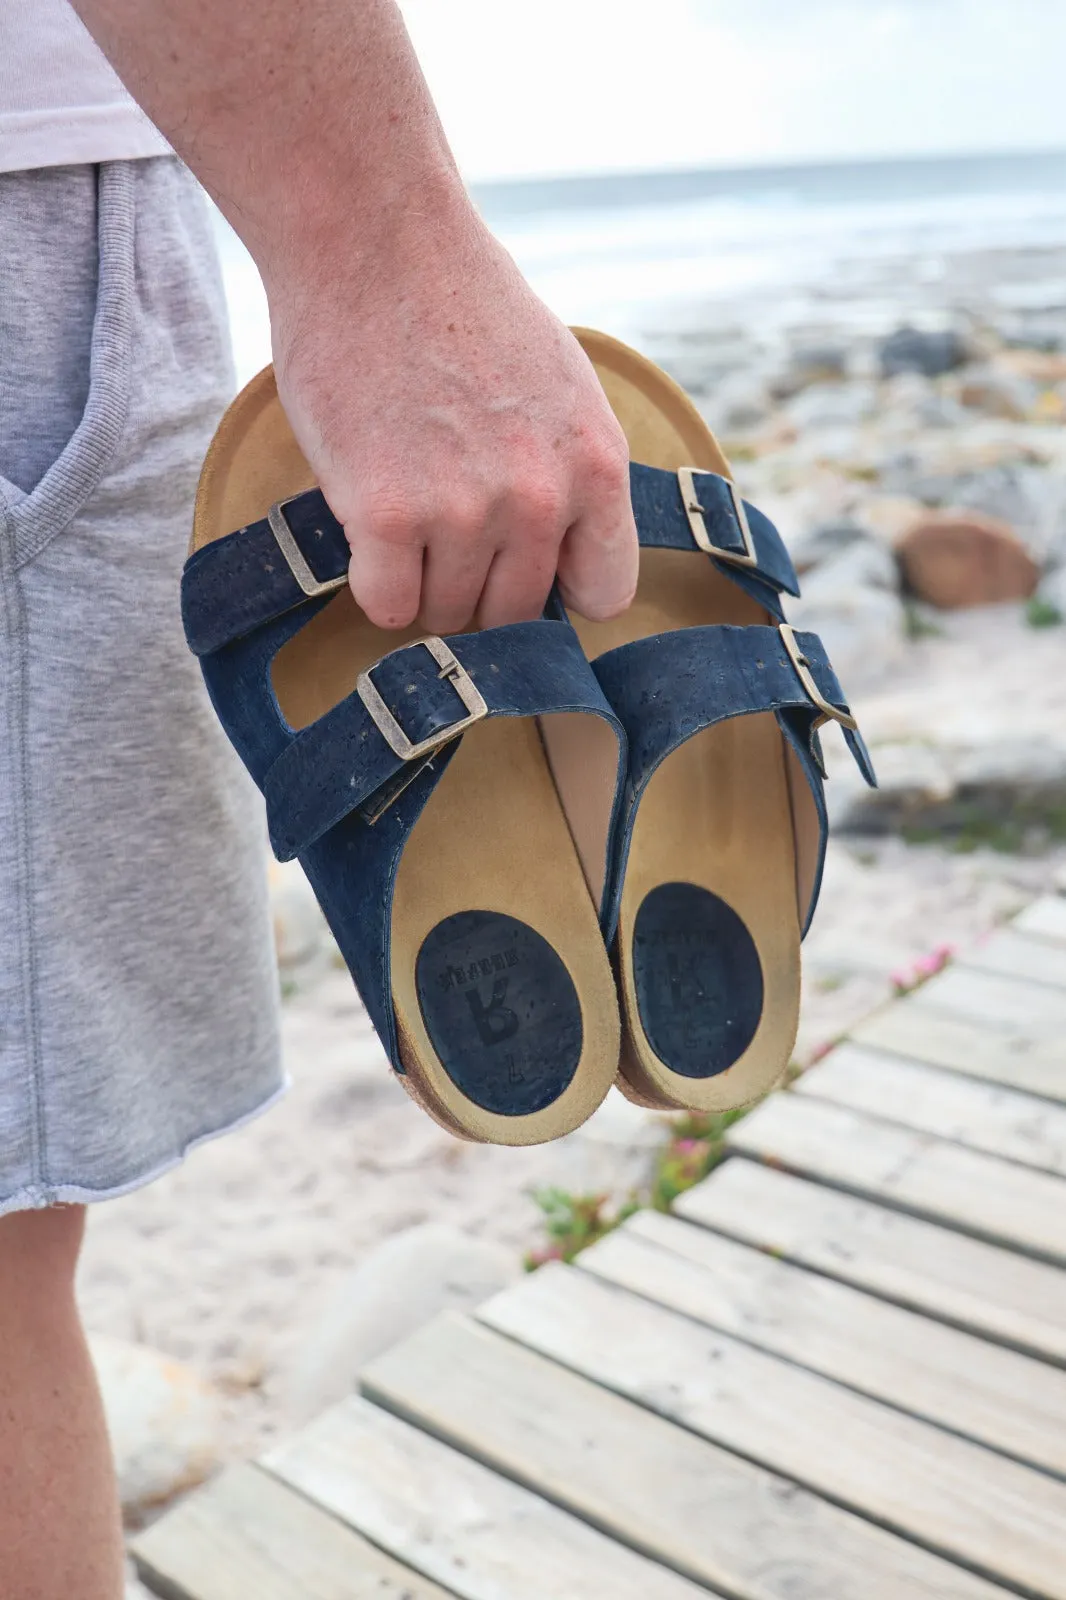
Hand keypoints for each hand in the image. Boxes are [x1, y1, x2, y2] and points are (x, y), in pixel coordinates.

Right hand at [266, 193, 638, 632]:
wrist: (375, 239)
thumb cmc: (462, 306)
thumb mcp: (562, 387)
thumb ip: (571, 474)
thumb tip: (562, 559)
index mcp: (597, 467)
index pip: (604, 595)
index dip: (558, 590)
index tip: (523, 566)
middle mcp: (540, 499)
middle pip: (514, 613)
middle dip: (479, 588)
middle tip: (442, 534)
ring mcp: (464, 511)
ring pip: (447, 613)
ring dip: (421, 582)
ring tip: (402, 514)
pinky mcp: (386, 515)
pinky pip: (388, 605)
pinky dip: (375, 583)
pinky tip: (368, 536)